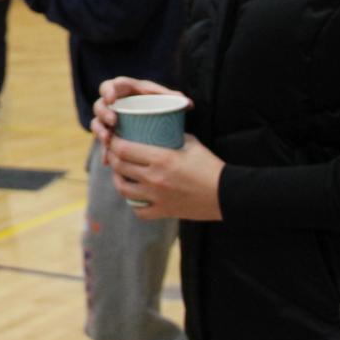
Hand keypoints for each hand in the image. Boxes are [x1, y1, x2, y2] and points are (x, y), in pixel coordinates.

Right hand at [91, 76, 181, 156]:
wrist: (156, 118)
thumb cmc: (160, 104)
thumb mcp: (165, 100)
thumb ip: (173, 99)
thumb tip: (188, 104)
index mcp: (124, 91)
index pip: (110, 86)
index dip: (108, 91)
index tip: (112, 99)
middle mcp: (113, 104)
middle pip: (100, 105)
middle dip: (103, 113)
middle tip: (113, 121)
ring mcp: (109, 119)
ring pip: (97, 123)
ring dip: (100, 131)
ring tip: (107, 140)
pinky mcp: (110, 134)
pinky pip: (103, 142)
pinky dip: (105, 151)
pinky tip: (107, 161)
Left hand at [105, 134, 223, 220]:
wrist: (227, 194)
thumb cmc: (210, 166)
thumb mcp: (191, 144)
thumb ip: (171, 136)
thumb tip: (159, 128)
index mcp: (161, 158)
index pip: (124, 149)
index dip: (113, 142)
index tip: (112, 137)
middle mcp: (154, 178)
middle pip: (119, 167)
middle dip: (112, 157)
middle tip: (113, 152)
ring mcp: (157, 197)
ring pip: (123, 189)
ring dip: (118, 179)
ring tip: (119, 173)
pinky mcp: (164, 211)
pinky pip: (139, 210)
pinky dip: (133, 203)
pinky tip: (134, 196)